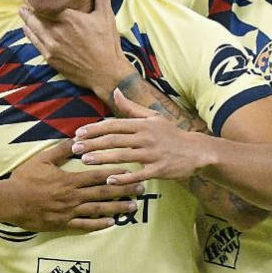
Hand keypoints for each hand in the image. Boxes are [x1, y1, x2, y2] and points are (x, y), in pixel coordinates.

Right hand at [6, 138, 142, 232]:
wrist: (10, 201)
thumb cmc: (25, 178)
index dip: (116, 173)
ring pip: (98, 210)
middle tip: (141, 190)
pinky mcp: (63, 223)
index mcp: (70, 179)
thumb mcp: (42, 159)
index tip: (132, 172)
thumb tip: (78, 139)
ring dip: (117, 208)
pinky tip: (111, 223)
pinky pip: (84, 225)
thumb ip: (61, 150)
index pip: (98, 175)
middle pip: (103, 193)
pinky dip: (99, 224)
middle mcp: (73, 196)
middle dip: (124, 190)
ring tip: (132, 207)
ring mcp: (69, 211)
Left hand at [20, 0, 133, 101]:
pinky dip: (29, 34)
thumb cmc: (108, 43)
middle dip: (30, 7)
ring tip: (21, 11)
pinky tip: (26, 28)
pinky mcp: (50, 58)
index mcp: (69, 17)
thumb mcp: (106, 14)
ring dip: (26, 19)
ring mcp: (51, 45)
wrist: (106, 73)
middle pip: (37, 15)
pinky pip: (34, 42)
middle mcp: (57, 30)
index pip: (47, 3)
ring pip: (33, 28)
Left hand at [71, 90, 209, 184]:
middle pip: (114, 140)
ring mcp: (152, 154)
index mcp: (142, 124)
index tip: (78, 134)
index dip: (94, 129)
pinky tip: (109, 180)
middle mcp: (145, 137)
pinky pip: (138, 174)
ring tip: (86, 161)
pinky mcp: (159, 170)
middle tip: (75, 149)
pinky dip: (124, 178)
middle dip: (92, 144)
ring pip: (123, 156)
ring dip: (102, 159)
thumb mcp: (152, 117)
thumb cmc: (170, 133)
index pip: (113, 125)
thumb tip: (115, 92)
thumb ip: (131, 107)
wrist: (196, 151)